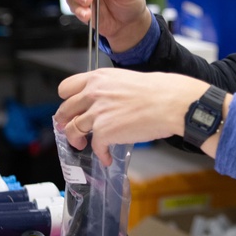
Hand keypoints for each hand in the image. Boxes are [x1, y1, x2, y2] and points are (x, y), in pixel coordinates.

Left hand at [54, 69, 209, 164]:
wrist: (171, 103)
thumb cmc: (159, 90)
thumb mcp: (126, 79)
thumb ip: (109, 88)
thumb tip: (105, 101)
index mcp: (98, 78)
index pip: (66, 87)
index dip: (66, 100)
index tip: (70, 108)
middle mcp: (93, 93)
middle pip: (64, 110)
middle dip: (64, 122)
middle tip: (68, 127)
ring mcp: (97, 114)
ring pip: (73, 130)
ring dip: (77, 140)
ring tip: (83, 145)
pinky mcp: (105, 132)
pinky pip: (95, 147)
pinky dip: (101, 154)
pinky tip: (106, 157)